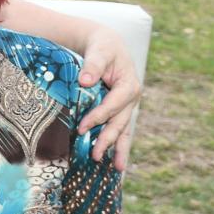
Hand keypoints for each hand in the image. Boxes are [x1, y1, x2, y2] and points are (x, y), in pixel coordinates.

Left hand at [76, 29, 142, 171]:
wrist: (106, 45)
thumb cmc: (102, 47)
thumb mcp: (98, 50)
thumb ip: (93, 65)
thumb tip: (85, 81)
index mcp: (130, 84)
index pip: (114, 105)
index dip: (98, 117)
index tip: (81, 128)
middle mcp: (131, 98)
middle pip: (120, 122)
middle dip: (108, 139)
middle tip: (95, 156)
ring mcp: (127, 105)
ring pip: (123, 129)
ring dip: (119, 148)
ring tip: (119, 168)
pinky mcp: (119, 109)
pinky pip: (119, 128)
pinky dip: (118, 144)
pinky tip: (117, 161)